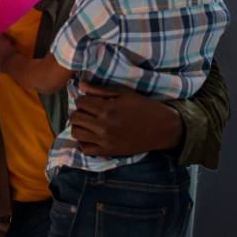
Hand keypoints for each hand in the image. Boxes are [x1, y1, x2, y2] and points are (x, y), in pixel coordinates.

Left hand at [69, 81, 183, 156]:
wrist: (162, 128)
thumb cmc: (144, 107)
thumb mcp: (124, 93)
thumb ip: (100, 90)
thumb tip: (80, 84)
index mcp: (107, 109)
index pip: (80, 102)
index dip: (84, 99)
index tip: (91, 100)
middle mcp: (103, 126)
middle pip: (75, 117)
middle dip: (80, 111)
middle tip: (89, 111)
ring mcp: (105, 140)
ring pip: (76, 133)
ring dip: (79, 126)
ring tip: (88, 123)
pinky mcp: (108, 152)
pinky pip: (85, 149)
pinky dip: (84, 142)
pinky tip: (92, 135)